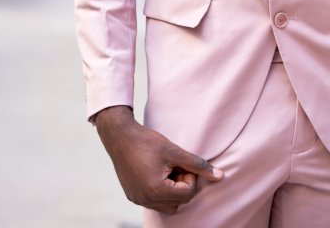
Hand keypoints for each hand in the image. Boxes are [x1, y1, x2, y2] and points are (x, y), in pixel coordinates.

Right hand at [95, 106, 222, 214]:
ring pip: (166, 204)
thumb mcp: (174, 151)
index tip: (182, 162)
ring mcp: (137, 199)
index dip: (190, 176)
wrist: (119, 135)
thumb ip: (198, 165)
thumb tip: (220, 176)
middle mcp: (146, 200)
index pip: (187, 193)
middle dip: (182, 185)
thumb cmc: (146, 141)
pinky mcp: (132, 195)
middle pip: (178, 202)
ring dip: (171, 190)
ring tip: (166, 169)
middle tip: (175, 165)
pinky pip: (152, 201)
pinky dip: (159, 190)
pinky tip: (154, 171)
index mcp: (157, 190)